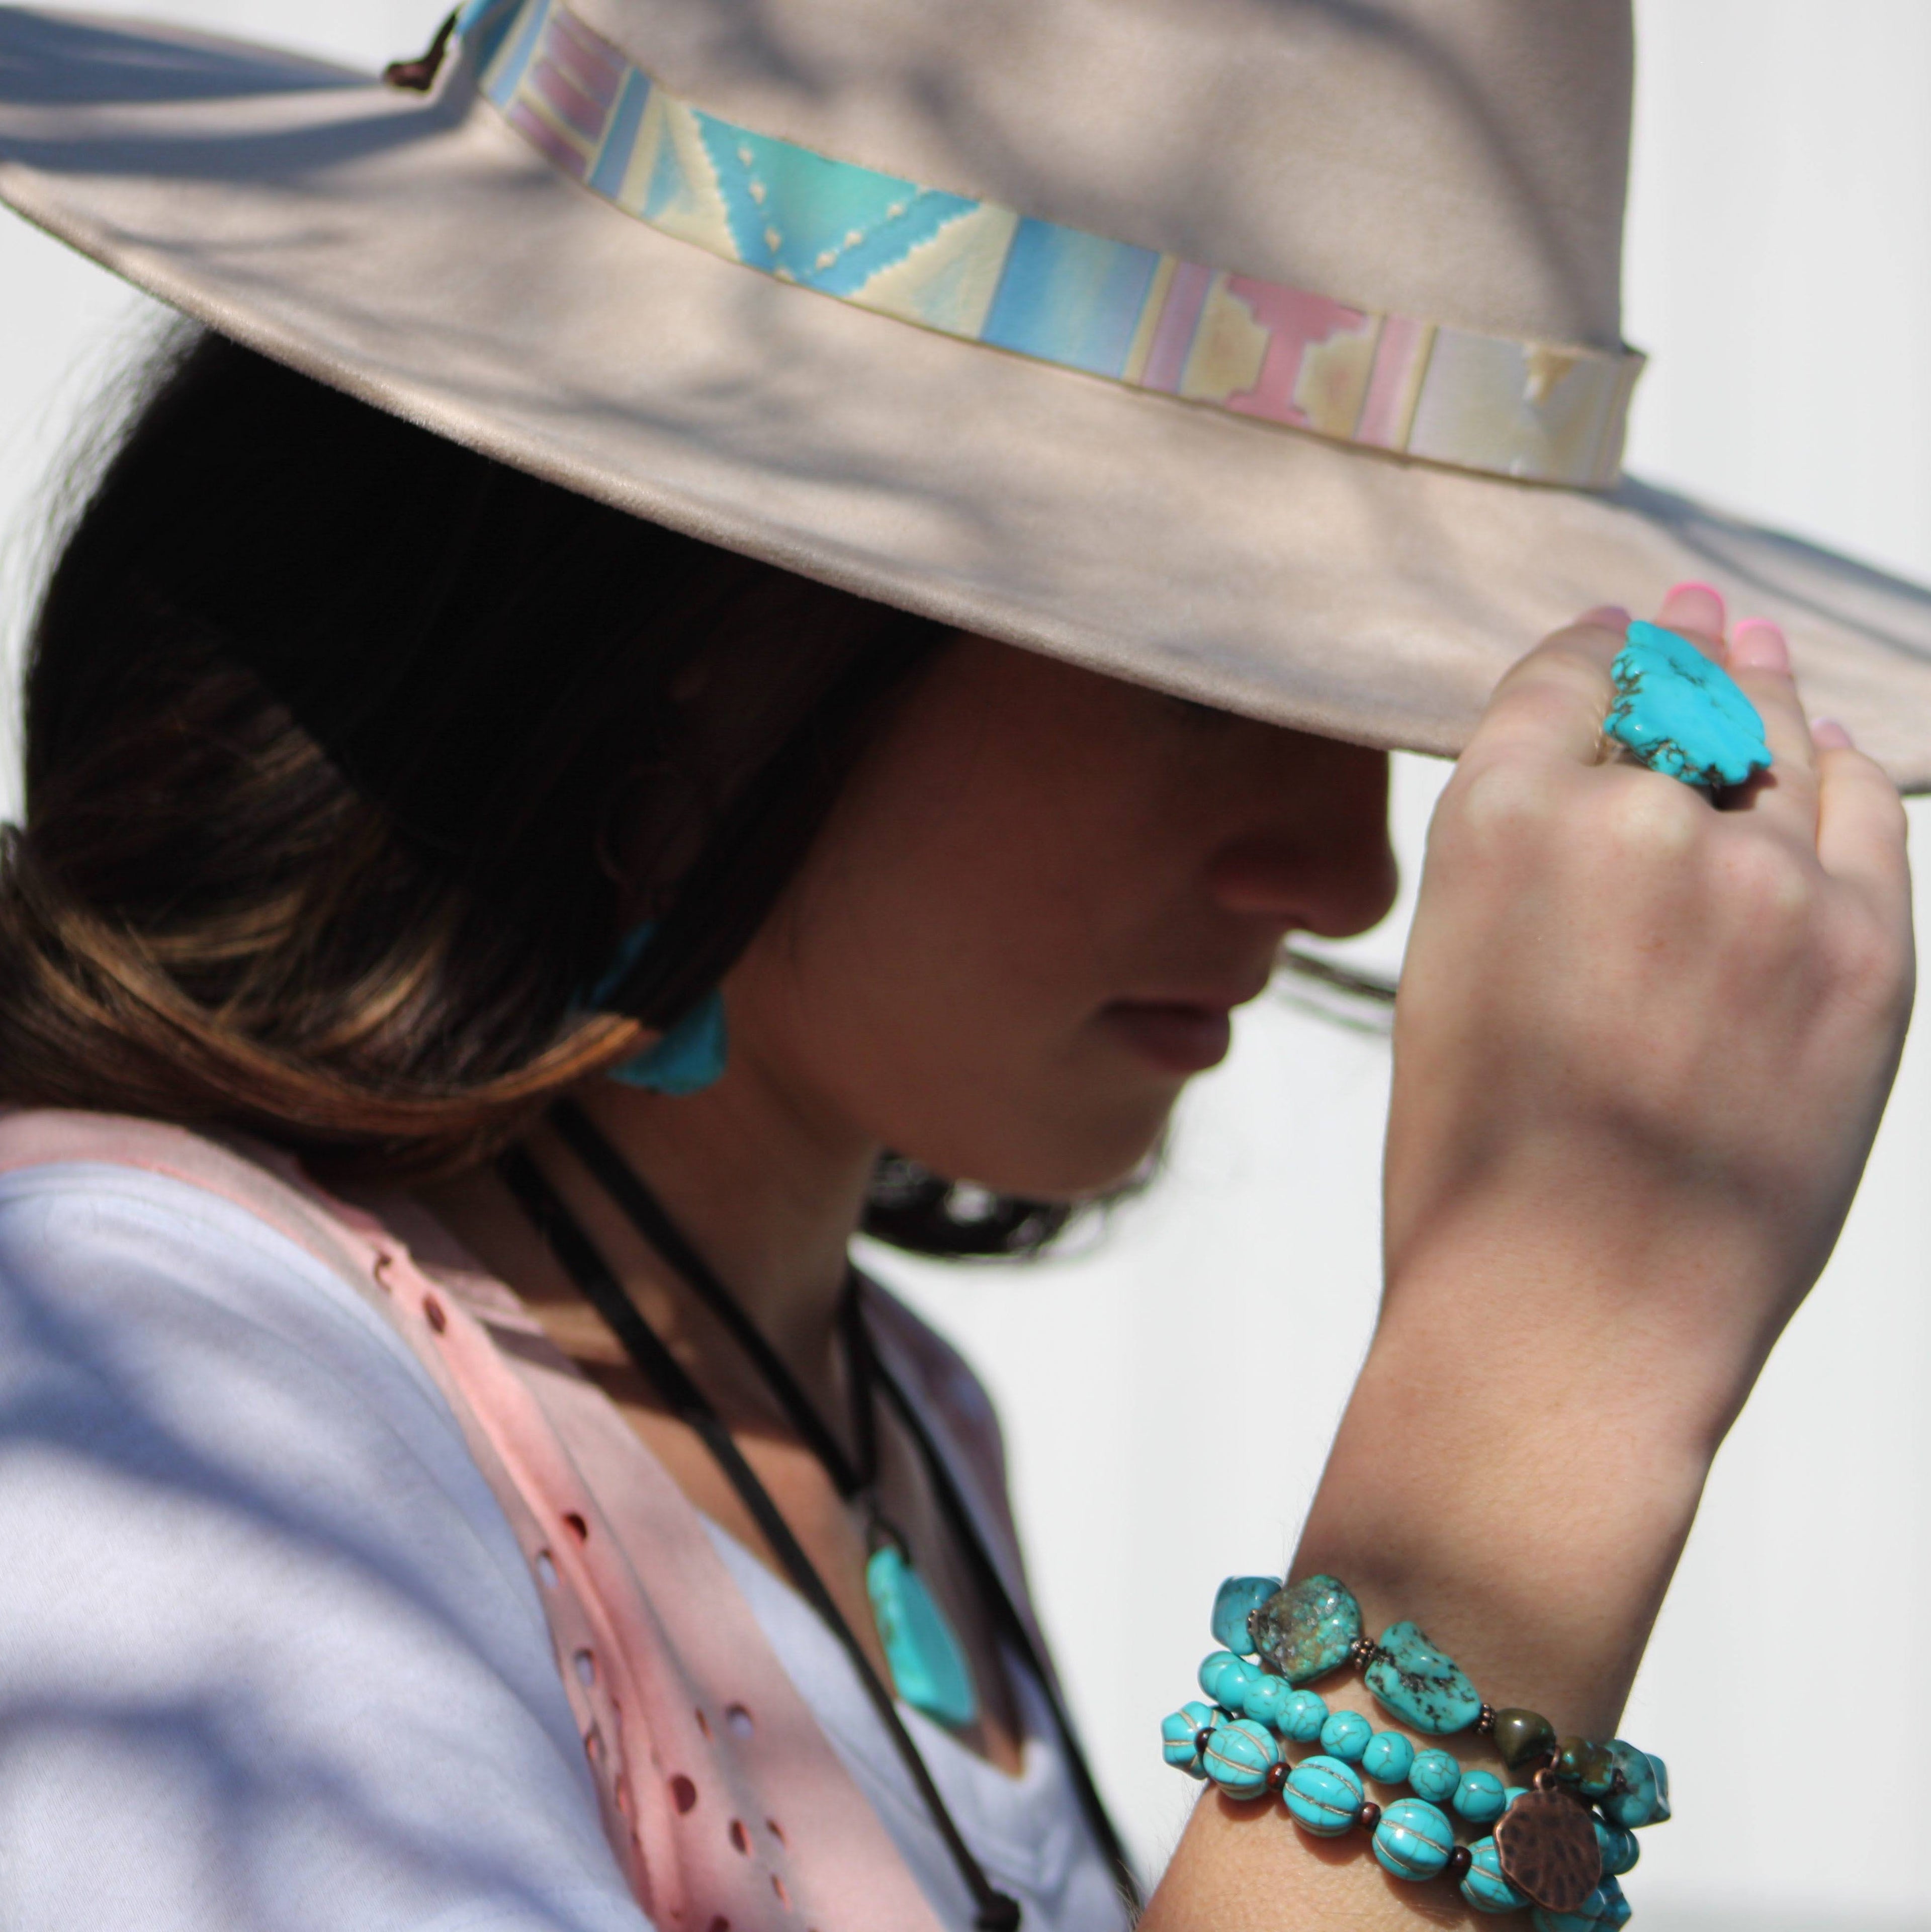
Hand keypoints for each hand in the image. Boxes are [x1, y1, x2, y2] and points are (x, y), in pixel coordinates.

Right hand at [1386, 583, 1912, 1432]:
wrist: (1570, 1319)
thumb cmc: (1478, 1165)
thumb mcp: (1451, 969)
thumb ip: (1525, 857)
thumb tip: (1609, 773)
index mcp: (1494, 819)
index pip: (1564, 678)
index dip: (1590, 649)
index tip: (1611, 632)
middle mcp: (1633, 818)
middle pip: (1681, 691)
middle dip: (1683, 649)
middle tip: (1694, 610)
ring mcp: (1767, 883)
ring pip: (1780, 745)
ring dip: (1765, 695)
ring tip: (1756, 655)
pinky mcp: (1871, 951)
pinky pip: (1864, 816)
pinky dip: (1842, 775)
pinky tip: (1832, 755)